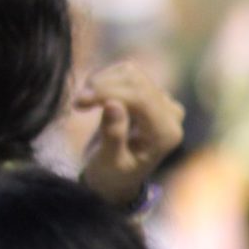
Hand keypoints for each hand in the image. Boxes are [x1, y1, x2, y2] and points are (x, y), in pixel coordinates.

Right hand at [75, 61, 183, 206]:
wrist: (118, 177)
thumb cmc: (112, 175)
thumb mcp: (109, 163)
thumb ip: (113, 136)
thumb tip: (113, 104)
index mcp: (166, 135)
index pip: (140, 99)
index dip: (108, 93)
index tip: (79, 102)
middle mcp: (172, 115)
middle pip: (136, 82)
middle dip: (102, 87)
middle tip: (77, 102)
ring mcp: (163, 101)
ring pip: (130, 73)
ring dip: (102, 81)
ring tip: (84, 101)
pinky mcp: (151, 92)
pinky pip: (127, 72)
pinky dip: (106, 79)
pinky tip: (94, 96)